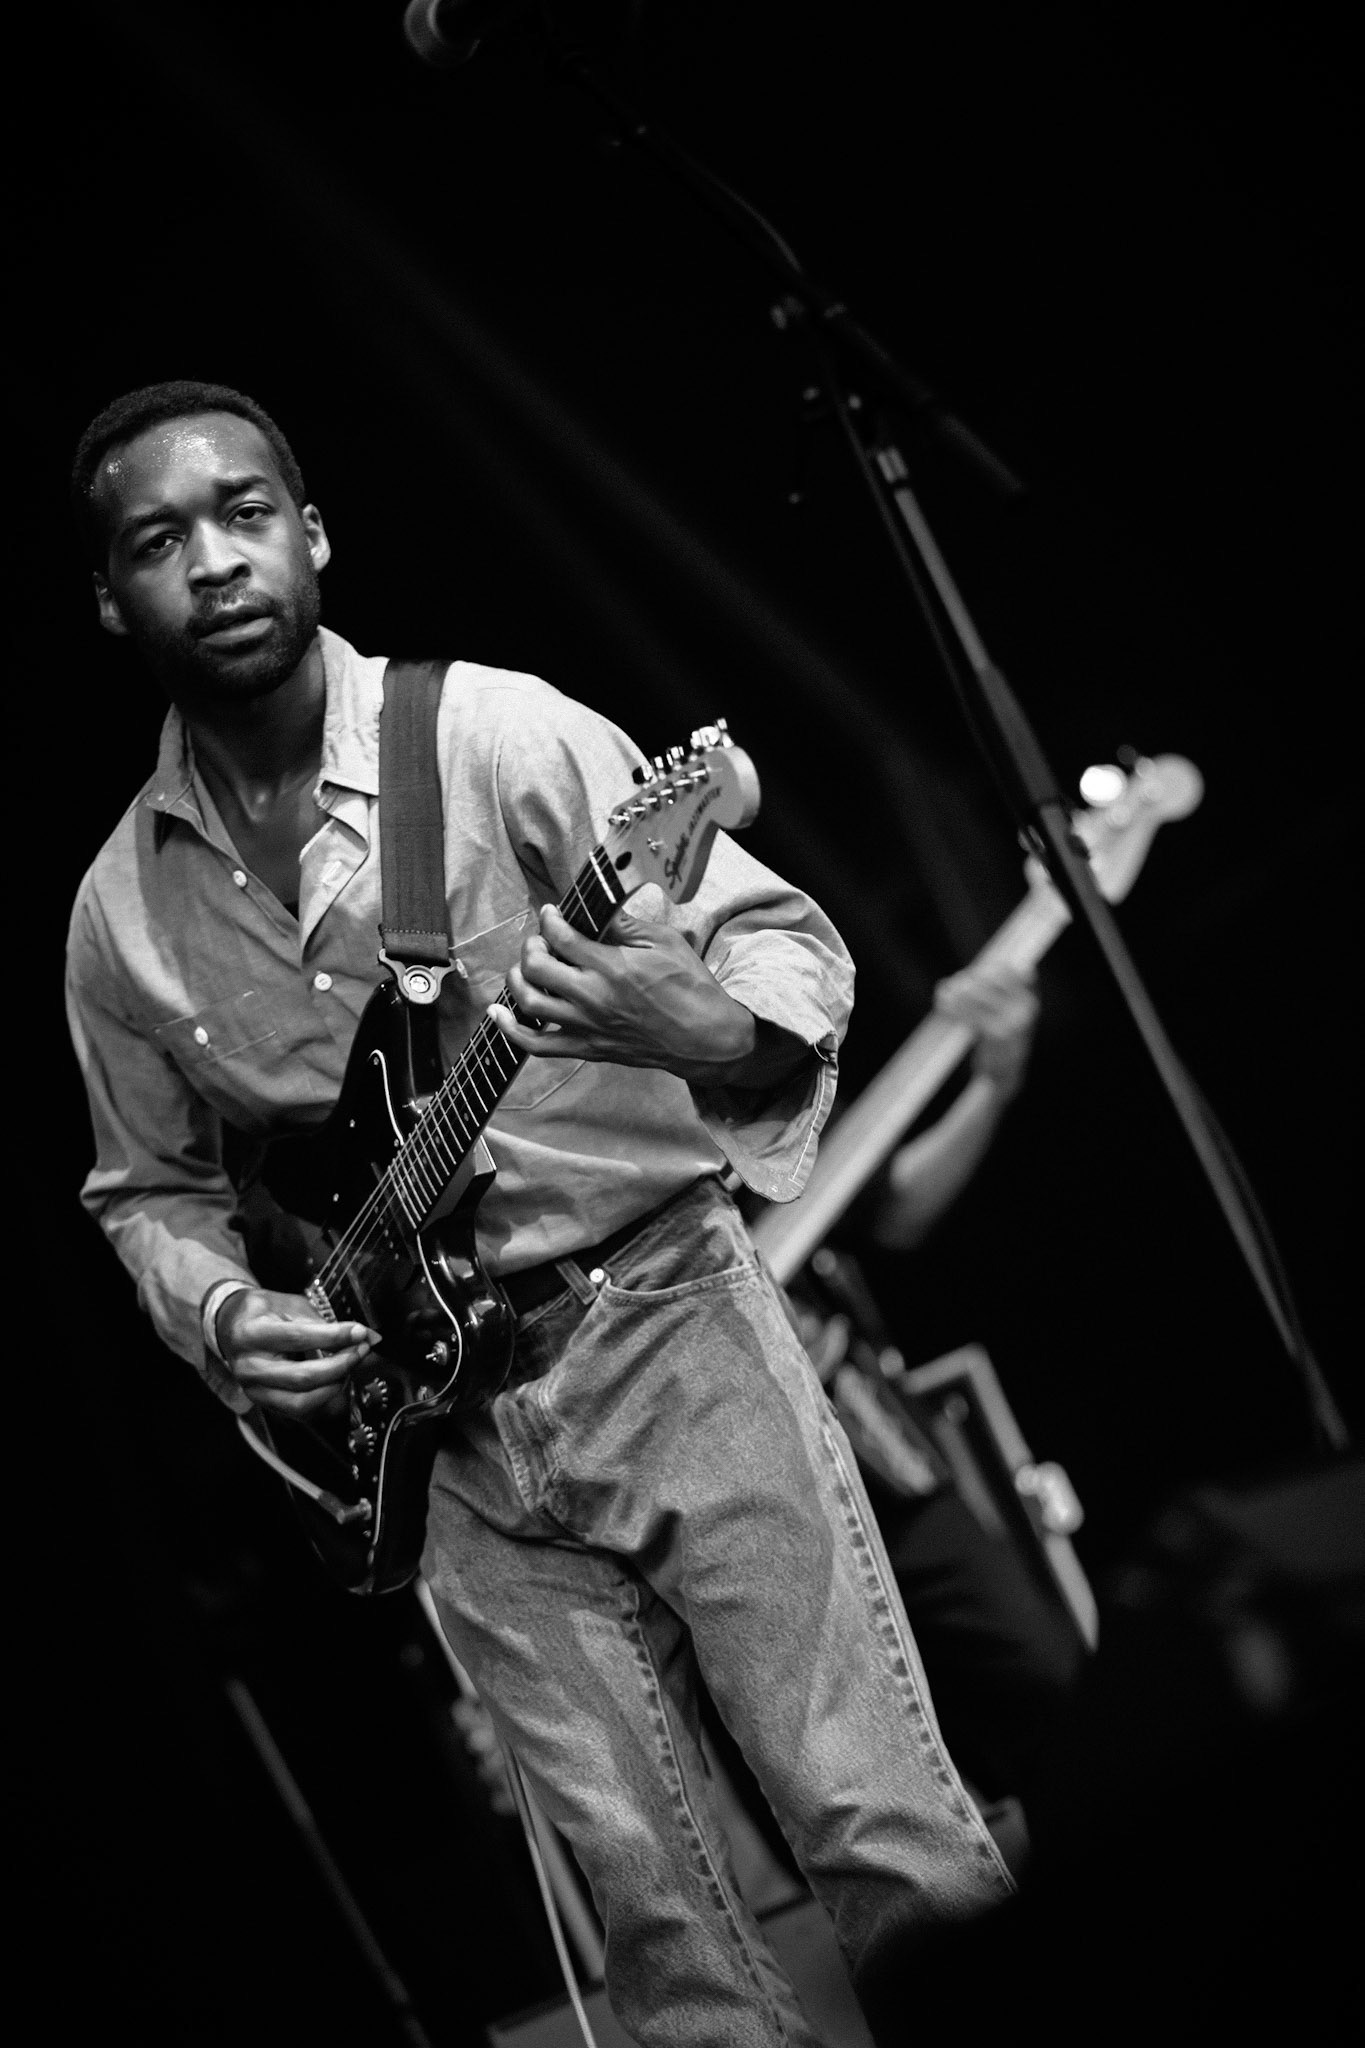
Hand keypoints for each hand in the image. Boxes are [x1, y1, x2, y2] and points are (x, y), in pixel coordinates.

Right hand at [216, 1286, 380, 1417]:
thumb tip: (360, 1335)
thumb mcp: (289, 1305)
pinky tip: (337, 1380)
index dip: (334, 1337)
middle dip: (340, 1365)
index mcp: (251, 1333)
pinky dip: (324, 1398)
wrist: (231, 1326)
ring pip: (301, 1401)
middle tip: (361, 1350)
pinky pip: (299, 1410)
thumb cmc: (263, 1312)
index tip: (360, 1332)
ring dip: (335, 1385)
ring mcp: (254, 1389)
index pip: (298, 1338)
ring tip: (350, 1366)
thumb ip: (323, 1322)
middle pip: (302, 1377)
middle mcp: (249, 1366)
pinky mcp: (263, 1402)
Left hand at [487, 903, 757, 1082]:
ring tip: (527, 967)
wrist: (705, 1038)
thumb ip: (625, 925)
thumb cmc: (690, 988)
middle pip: (535, 967)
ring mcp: (586, 1026)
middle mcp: (592, 997)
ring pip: (529, 1002)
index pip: (561, 936)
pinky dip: (511, 1030)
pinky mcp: (587, 1049)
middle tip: (542, 939)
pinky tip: (499, 1013)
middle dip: (531, 945)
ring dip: (517, 979)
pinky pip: (537, 1046)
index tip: (552, 912)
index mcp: (612, 967)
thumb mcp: (664, 943)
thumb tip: (598, 909)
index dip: (550, 918)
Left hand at [934, 962, 1038, 1099]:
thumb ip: (1003, 993)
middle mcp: (1025, 1008)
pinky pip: (968, 1012)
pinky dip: (952, 1006)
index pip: (1009, 970)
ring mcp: (1013, 1021)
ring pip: (976, 993)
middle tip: (953, 984)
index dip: (988, 968)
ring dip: (955, 991)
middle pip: (989, 979)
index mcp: (1030, 1000)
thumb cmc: (1002, 1042)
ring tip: (943, 992)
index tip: (973, 974)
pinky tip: (942, 1005)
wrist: (1004, 1076)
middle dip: (968, 979)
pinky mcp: (996, 1034)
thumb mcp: (1012, 1015)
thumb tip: (980, 968)